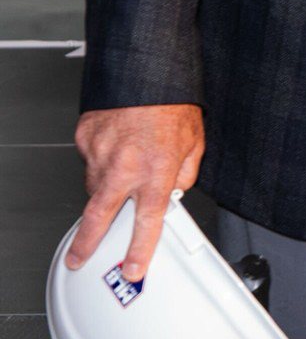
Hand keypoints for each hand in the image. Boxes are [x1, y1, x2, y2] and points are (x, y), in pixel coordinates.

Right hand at [70, 104, 205, 287]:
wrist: (145, 70)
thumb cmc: (172, 103)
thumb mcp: (194, 143)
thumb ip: (183, 175)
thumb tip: (174, 193)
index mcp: (155, 171)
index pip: (147, 222)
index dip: (140, 250)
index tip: (133, 268)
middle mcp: (124, 166)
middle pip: (99, 217)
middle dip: (87, 243)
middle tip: (78, 258)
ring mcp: (99, 153)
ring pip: (95, 186)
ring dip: (106, 189)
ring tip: (122, 172)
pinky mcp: (84, 139)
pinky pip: (90, 160)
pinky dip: (101, 160)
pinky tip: (116, 146)